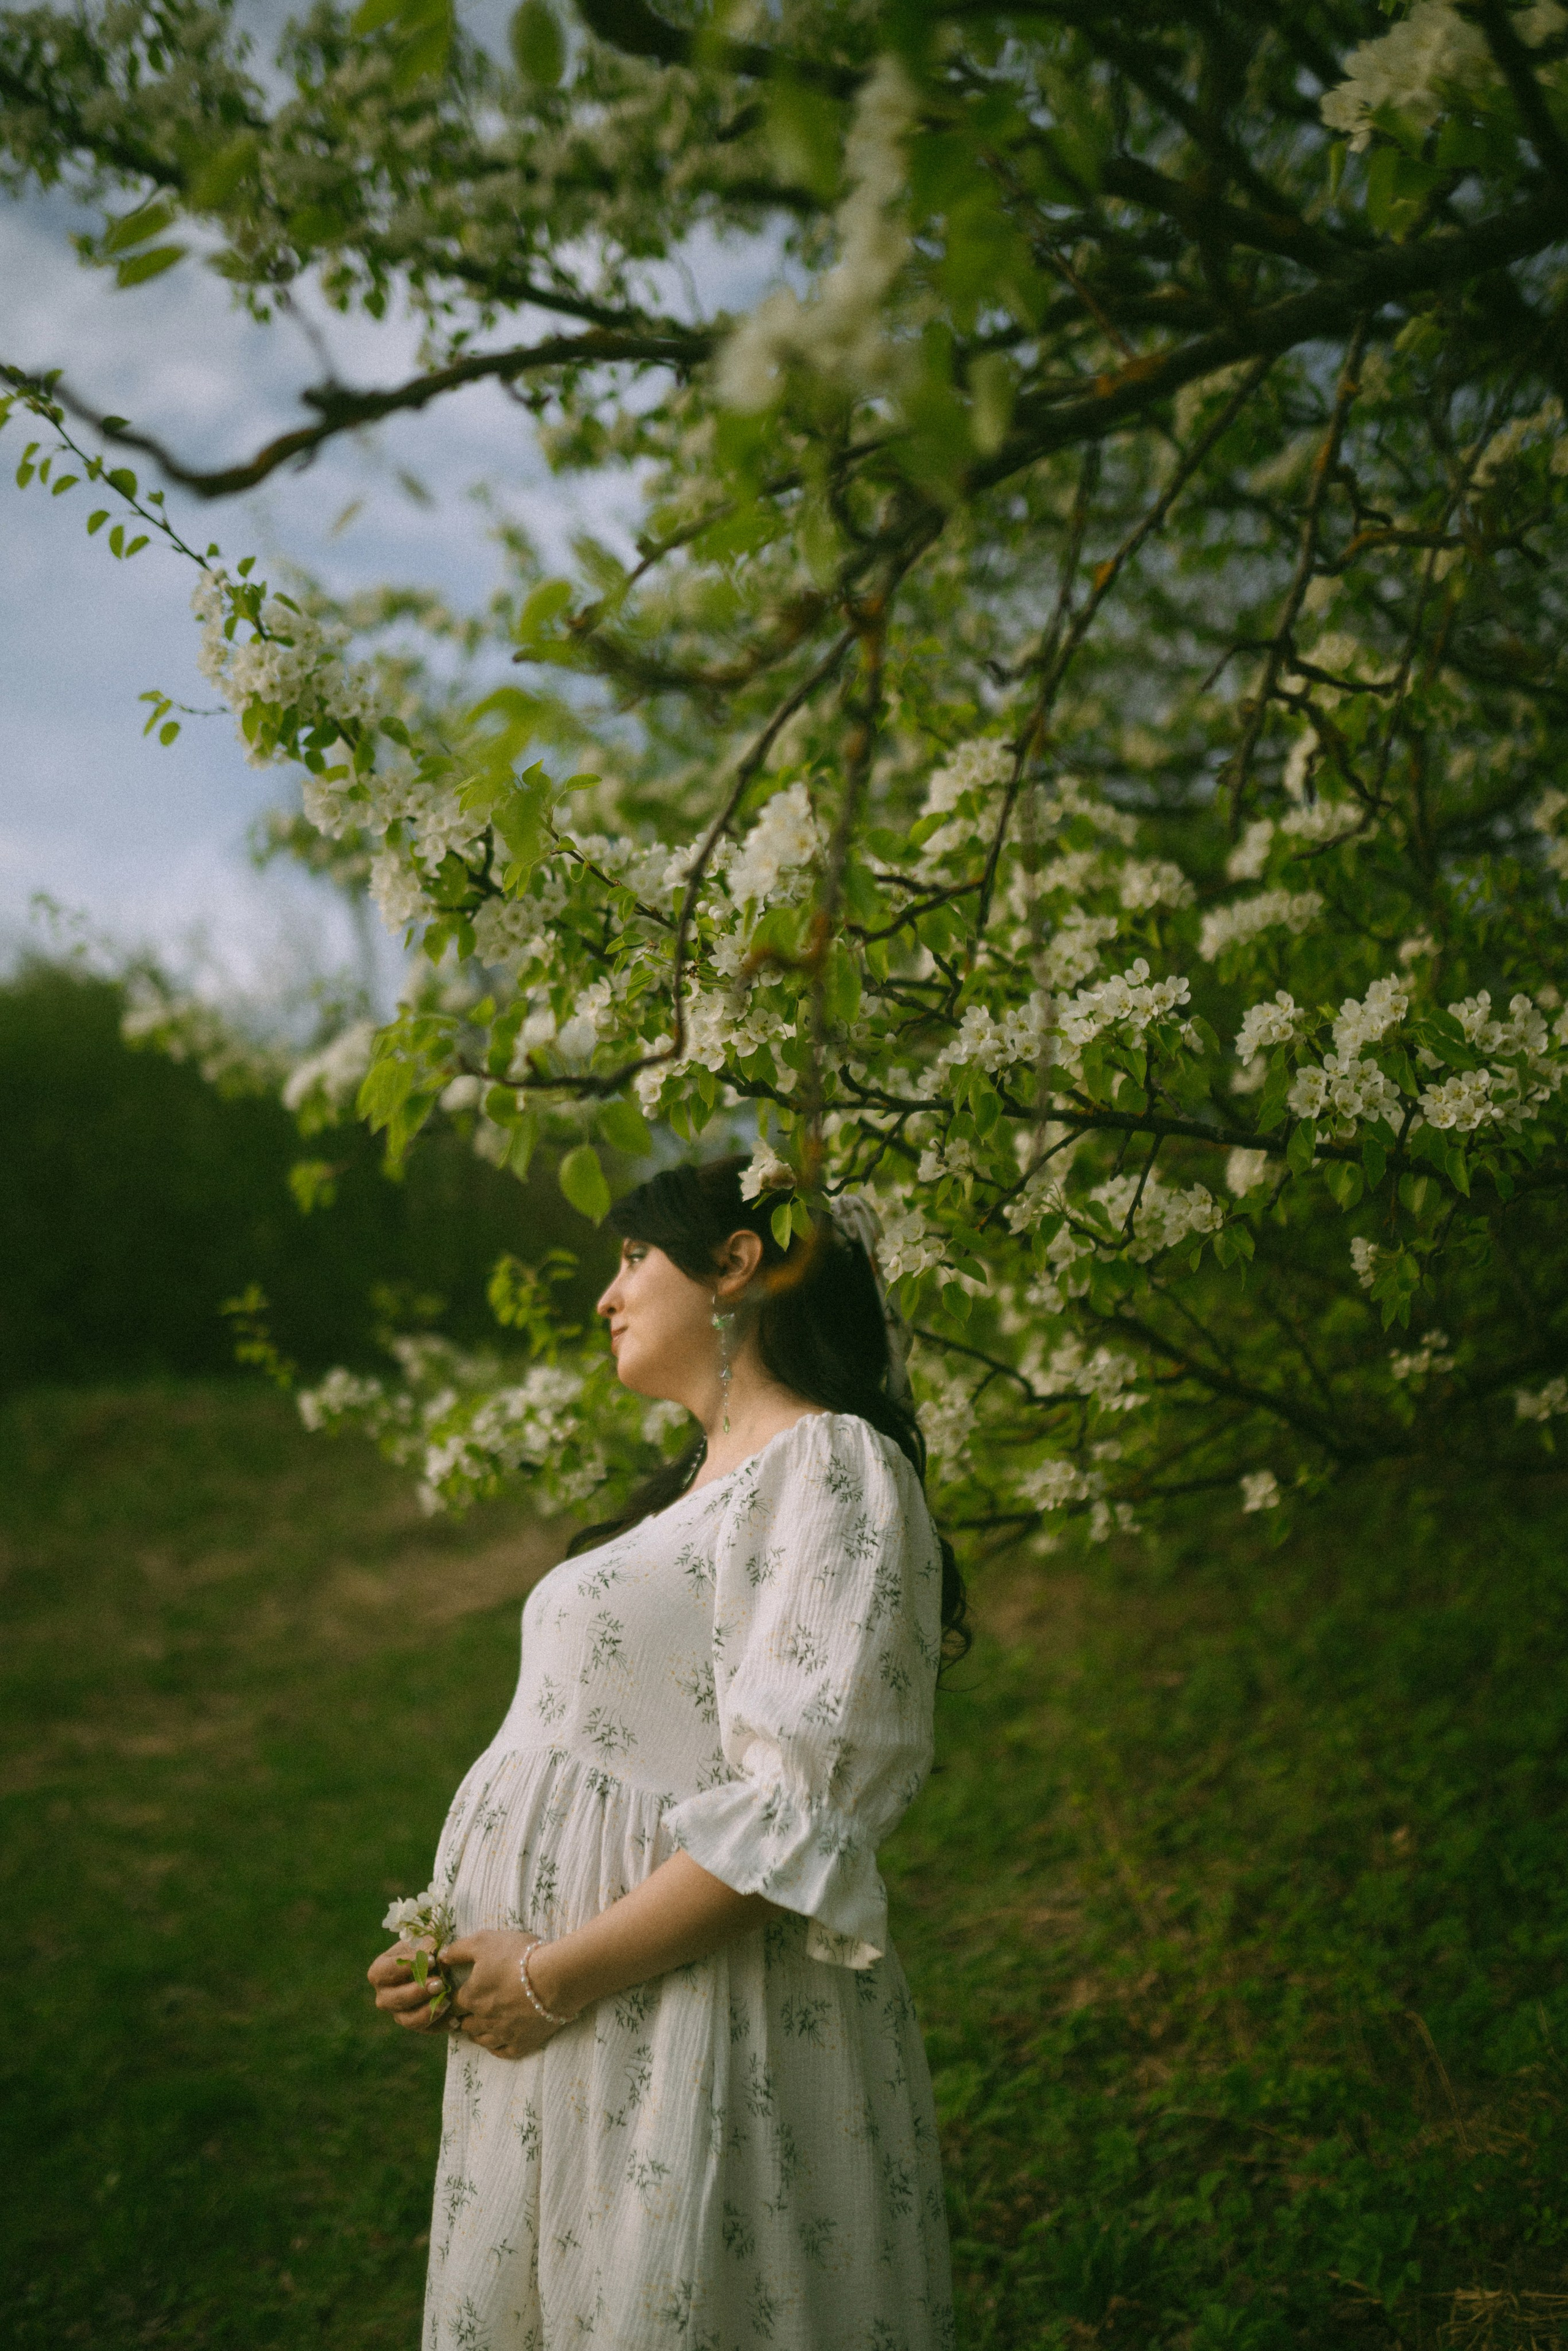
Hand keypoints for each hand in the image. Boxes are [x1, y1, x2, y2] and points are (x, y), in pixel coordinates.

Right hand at [367, 1937, 451, 2034]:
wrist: (439, 1966)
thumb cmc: (428, 1949)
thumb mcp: (426, 1941)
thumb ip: (426, 1944)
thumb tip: (432, 1947)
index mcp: (380, 1971)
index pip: (382, 1972)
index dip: (404, 1967)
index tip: (430, 1959)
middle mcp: (385, 1996)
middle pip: (393, 1999)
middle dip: (417, 1991)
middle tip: (439, 1982)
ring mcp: (398, 2013)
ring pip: (407, 2020)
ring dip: (427, 2011)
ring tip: (447, 2001)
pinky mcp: (416, 2025)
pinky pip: (426, 2030)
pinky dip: (441, 2025)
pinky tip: (456, 2018)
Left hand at [439, 1931, 572, 2059]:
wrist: (556, 1977)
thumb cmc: (518, 1956)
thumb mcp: (484, 1942)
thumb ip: (459, 1950)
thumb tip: (441, 1958)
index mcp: (471, 1997)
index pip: (453, 2002)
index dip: (454, 1997)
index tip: (458, 1993)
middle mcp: (483, 2020)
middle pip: (465, 2024)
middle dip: (465, 2015)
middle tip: (471, 2008)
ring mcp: (503, 2034)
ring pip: (481, 2040)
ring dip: (478, 2032)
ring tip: (482, 2024)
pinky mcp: (522, 2043)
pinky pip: (502, 2052)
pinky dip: (497, 2047)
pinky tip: (497, 2041)